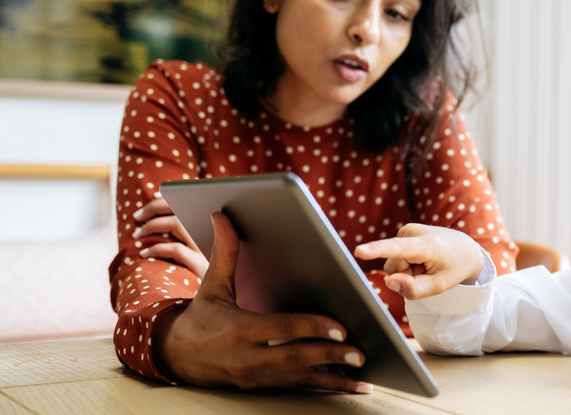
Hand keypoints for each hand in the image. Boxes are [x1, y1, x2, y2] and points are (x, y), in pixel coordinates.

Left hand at [133, 197, 208, 277]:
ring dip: (152, 225)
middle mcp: (213, 233)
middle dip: (156, 207)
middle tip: (137, 216)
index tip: (155, 196)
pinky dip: (156, 248)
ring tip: (137, 234)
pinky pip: (175, 249)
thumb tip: (159, 223)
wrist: (222, 302)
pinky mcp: (202, 266)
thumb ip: (191, 238)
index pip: (192, 200)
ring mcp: (208, 249)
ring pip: (177, 224)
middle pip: (182, 208)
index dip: (171, 197)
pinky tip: (144, 254)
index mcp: (214, 226)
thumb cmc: (210, 278)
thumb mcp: (204, 254)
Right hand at [152, 212, 371, 392]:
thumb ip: (225, 253)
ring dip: (332, 378)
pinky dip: (323, 387)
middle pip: (294, 359)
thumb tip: (223, 215)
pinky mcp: (259, 387)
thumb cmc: (200, 316)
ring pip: (298, 379)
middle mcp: (246, 357)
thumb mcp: (211, 285)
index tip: (341, 328)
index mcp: (237, 329)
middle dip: (329, 357)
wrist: (173, 356)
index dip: (312, 328)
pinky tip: (349, 387)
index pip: (281, 328)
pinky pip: (295, 389)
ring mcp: (254, 376)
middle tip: (360, 353)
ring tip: (362, 375)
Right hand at [354, 224, 485, 300]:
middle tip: (427, 272)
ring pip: (393, 263)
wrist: (464, 248)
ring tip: (426, 264)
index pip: (398, 249)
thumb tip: (388, 282)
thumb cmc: (453, 267)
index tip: (359, 251)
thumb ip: (414, 289)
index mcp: (426, 245)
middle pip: (393, 268)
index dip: (376, 250)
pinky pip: (395, 257)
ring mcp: (407, 230)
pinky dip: (407, 263)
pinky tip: (422, 259)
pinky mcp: (403, 232)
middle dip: (406, 276)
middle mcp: (413, 232)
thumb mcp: (439, 286)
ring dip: (407, 270)